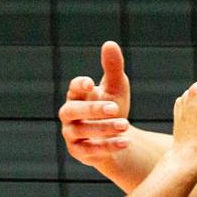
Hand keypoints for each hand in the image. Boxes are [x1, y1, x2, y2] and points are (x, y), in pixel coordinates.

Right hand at [59, 40, 131, 168]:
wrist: (114, 138)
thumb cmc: (112, 108)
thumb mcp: (116, 88)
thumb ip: (113, 68)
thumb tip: (110, 43)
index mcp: (77, 96)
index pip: (73, 89)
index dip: (79, 85)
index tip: (90, 83)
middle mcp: (70, 115)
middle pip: (72, 111)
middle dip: (93, 109)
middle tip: (115, 107)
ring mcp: (72, 134)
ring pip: (82, 131)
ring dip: (103, 128)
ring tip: (125, 125)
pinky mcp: (80, 152)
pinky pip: (90, 150)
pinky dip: (108, 146)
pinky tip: (126, 141)